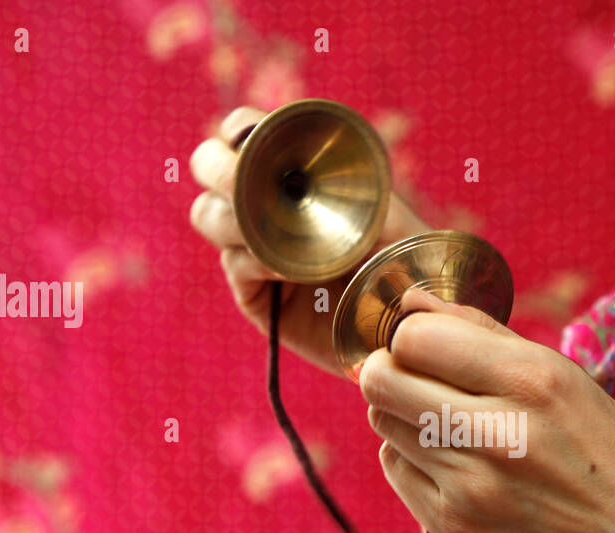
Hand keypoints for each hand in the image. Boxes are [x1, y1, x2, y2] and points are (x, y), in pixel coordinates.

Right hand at [189, 106, 430, 377]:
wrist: (408, 321)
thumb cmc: (404, 257)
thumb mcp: (385, 209)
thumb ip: (343, 179)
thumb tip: (298, 164)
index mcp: (293, 171)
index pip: (243, 131)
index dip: (241, 129)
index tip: (256, 139)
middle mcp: (264, 203)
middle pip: (207, 165)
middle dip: (219, 169)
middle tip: (241, 183)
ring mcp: (253, 247)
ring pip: (208, 215)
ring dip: (235, 218)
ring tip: (276, 237)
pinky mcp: (254, 294)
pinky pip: (234, 264)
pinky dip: (255, 261)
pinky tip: (287, 270)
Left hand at [360, 287, 614, 532]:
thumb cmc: (604, 448)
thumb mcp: (563, 375)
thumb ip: (480, 332)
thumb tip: (408, 300)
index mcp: (531, 381)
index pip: (413, 338)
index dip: (411, 336)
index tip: (429, 346)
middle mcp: (495, 434)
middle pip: (380, 380)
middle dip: (393, 371)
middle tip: (422, 381)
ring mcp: (469, 487)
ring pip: (382, 423)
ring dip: (405, 416)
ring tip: (451, 426)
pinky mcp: (453, 527)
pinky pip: (395, 469)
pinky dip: (415, 459)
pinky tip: (457, 464)